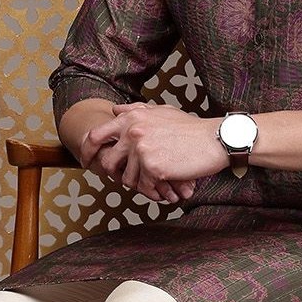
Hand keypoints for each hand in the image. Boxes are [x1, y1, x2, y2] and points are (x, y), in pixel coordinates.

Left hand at [79, 102, 227, 202]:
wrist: (215, 140)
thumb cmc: (191, 128)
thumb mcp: (161, 112)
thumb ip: (135, 111)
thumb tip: (114, 110)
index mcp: (132, 117)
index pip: (95, 136)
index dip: (87, 151)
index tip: (86, 162)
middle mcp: (132, 131)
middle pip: (109, 163)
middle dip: (118, 176)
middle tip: (132, 183)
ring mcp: (142, 149)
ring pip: (128, 179)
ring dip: (142, 186)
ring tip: (160, 186)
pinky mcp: (153, 167)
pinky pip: (146, 186)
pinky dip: (156, 191)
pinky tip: (169, 191)